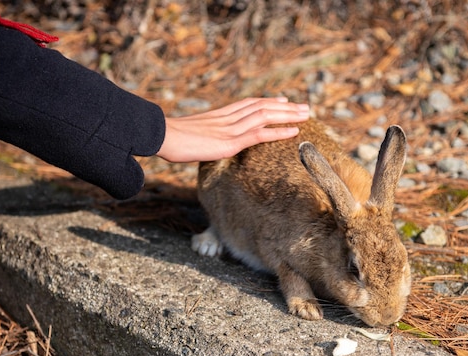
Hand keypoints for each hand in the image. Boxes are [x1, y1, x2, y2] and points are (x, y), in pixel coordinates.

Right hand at [157, 97, 309, 161]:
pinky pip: (259, 135)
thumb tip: (203, 142)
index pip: (248, 104)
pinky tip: (294, 132)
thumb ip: (202, 135)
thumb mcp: (188, 134)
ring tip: (307, 114)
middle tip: (305, 106)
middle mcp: (228, 118)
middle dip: (285, 107)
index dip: (267, 102)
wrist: (161, 136)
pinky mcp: (230, 142)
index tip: (283, 100)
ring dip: (289, 115)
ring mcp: (230, 129)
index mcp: (219, 115)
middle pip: (262, 106)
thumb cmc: (168, 138)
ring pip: (265, 116)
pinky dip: (278, 132)